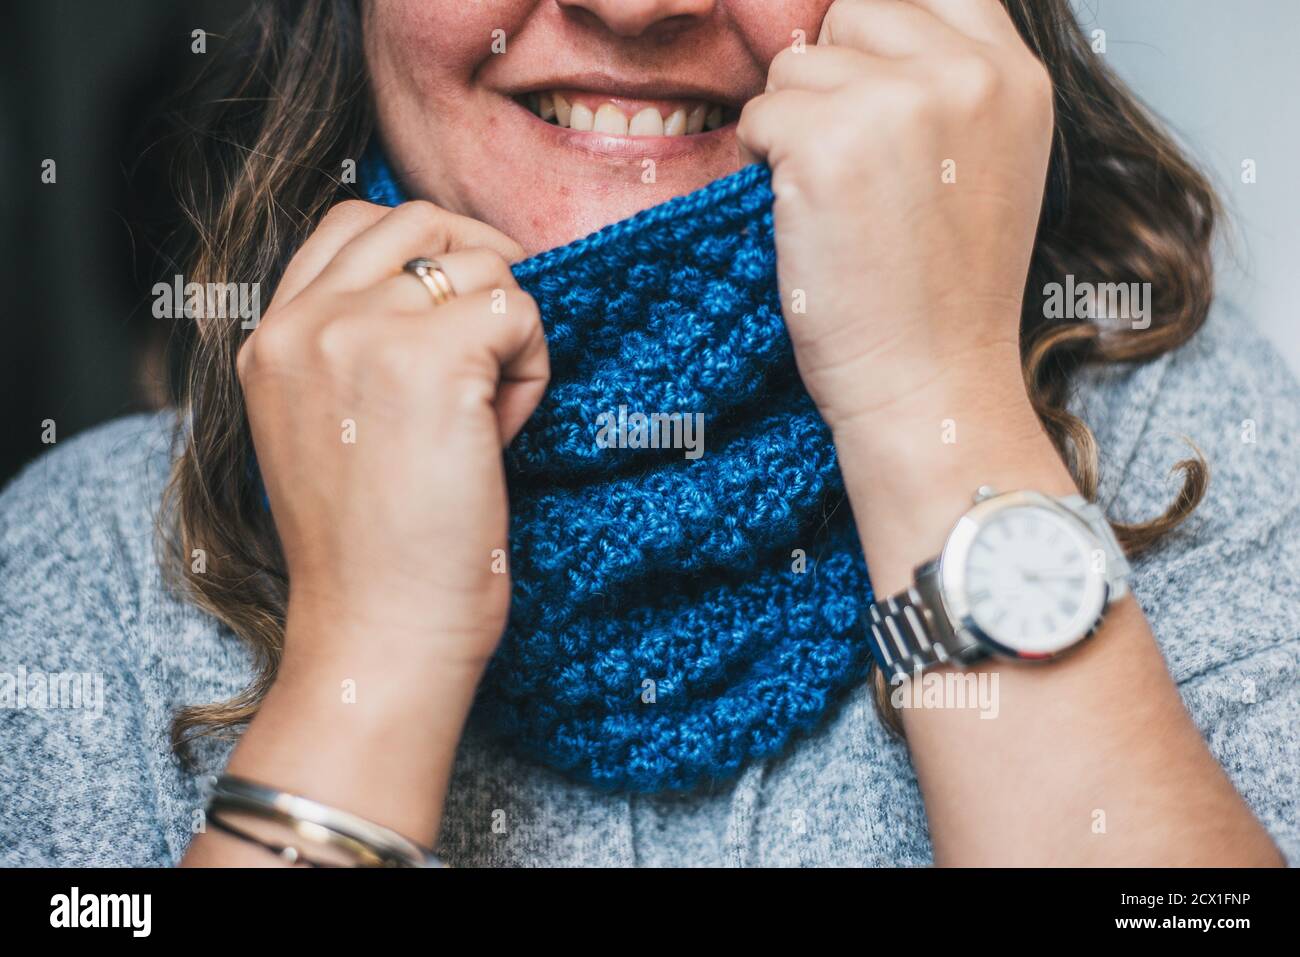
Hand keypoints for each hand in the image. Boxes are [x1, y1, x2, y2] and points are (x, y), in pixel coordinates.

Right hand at [237, 199, 548, 674]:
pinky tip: (503, 433)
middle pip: (422, 219)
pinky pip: (520, 311)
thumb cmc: (374, 551)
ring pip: (484, 265)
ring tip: (489, 417)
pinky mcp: (431, 359)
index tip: (457, 322)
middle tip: (494, 352)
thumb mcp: (326, 429)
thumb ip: (356, 349)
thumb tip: (450, 286)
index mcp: (272, 338)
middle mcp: (307, 323)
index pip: (353, 223)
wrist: (380, 632)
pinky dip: (533, 367)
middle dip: (479, 269)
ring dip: (509, 333)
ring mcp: (364, 332)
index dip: (426, 254)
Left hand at [737, 0, 1054, 432]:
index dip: (881, 35)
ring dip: (793, 124)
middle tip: (847, 165)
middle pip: (855, 12)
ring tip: (833, 200)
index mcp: (1014, 76)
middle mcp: (965, 73)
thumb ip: (948, 87)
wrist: (929, 385)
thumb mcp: (989, 163)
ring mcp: (896, 103)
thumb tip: (860, 30)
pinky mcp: (826, 142)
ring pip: (798, 63)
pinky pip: (760, 112)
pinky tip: (806, 216)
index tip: (866, 94)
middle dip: (832, 77)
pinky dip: (761, 160)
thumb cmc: (944, 295)